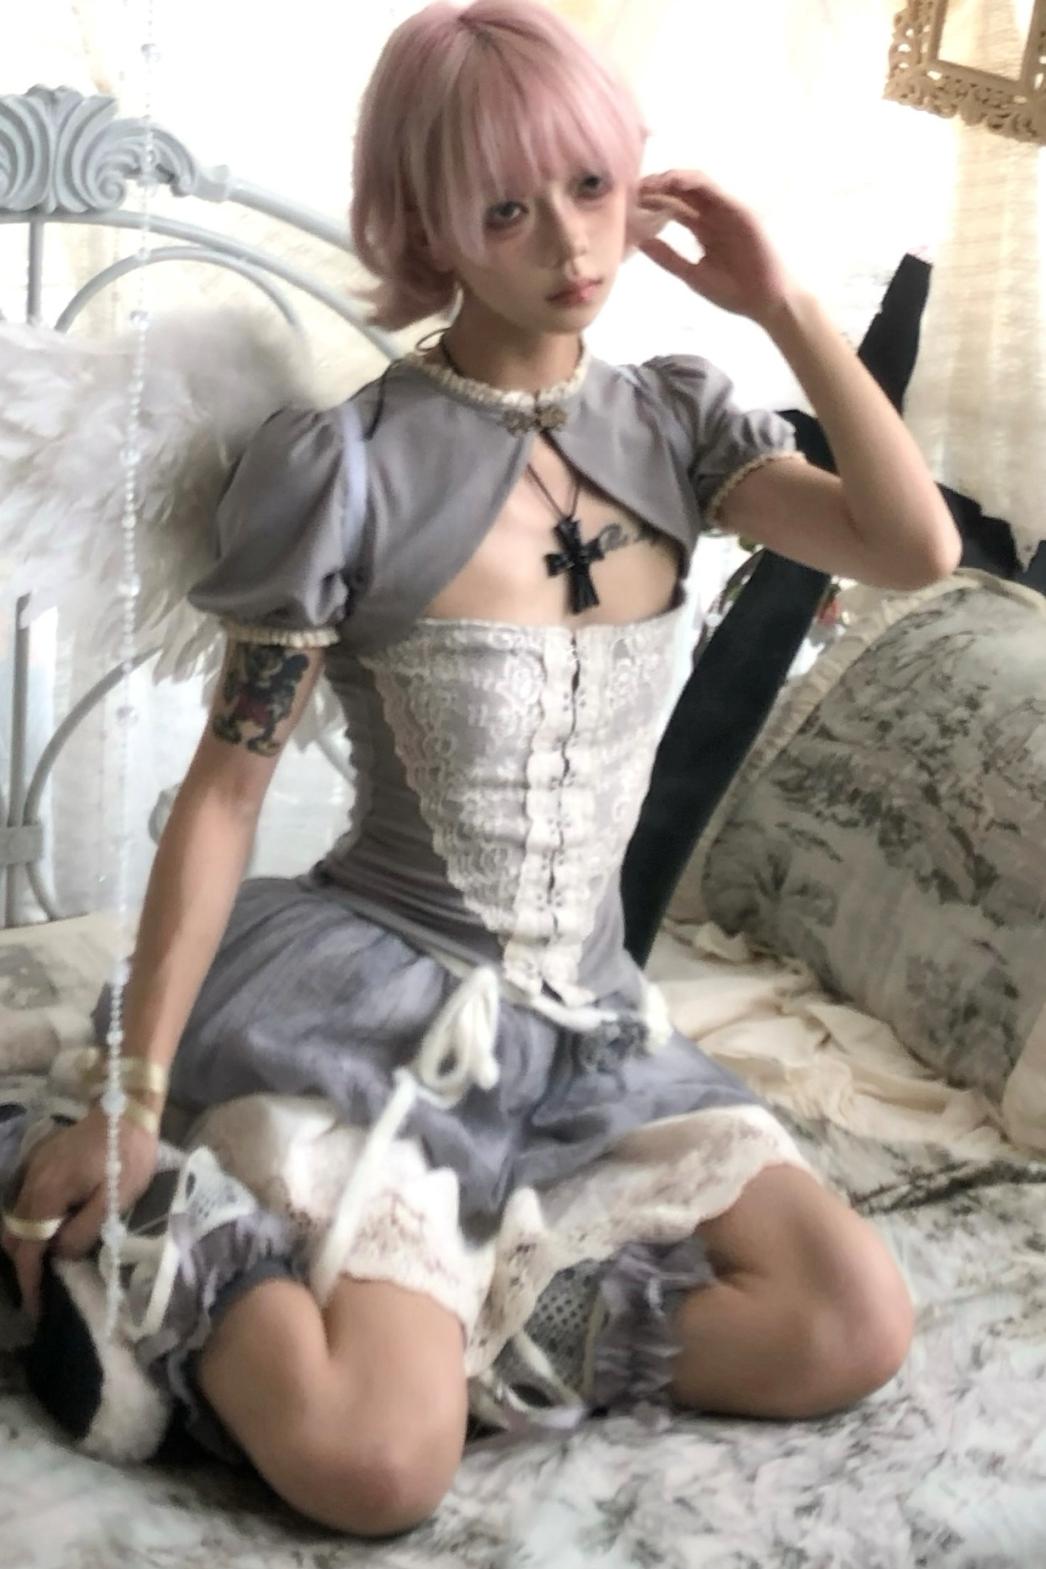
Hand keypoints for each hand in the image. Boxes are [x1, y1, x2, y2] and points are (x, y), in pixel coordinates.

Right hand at [1, 1105, 157, 1320]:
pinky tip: (52, 1229)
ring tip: (47, 1264)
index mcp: (48, 1194)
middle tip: (42, 1288)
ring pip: (17, 1217)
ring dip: (27, 1243)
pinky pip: (26, 1200)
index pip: (28, 1248)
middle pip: (14, 1234)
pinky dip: (32, 1222)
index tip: (35, 1308)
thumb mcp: (115, 1199)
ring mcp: (33, 1169)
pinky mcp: (41, 1161)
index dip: (29, 1281)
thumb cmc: (127, 1155)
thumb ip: (84, 1230)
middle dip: (24, 1264)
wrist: (126, 1107)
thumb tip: (60, 1253)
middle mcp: (32, 1182)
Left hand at [637, 170, 796, 326]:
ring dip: (673, 178)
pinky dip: (696, 183)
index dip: (653, 201)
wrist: (765, 303)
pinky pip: (716, 191)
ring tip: (650, 181)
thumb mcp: (692, 275)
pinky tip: (675, 181)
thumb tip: (640, 242)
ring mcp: (727, 212)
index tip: (629, 201)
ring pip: (698, 185)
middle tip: (634, 186)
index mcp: (702, 229)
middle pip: (683, 192)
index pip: (674, 207)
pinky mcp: (740, 212)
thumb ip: (669, 258)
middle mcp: (713, 216)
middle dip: (658, 186)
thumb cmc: (733, 292)